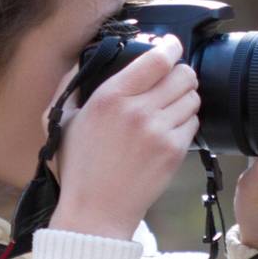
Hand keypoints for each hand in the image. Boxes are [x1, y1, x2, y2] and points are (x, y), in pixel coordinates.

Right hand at [50, 34, 200, 241]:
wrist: (95, 212)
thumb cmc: (78, 168)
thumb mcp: (62, 120)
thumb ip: (73, 84)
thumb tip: (85, 57)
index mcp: (110, 96)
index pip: (157, 58)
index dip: (171, 47)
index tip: (171, 46)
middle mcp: (138, 110)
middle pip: (183, 74)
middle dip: (181, 74)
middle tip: (172, 82)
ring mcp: (159, 132)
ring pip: (193, 98)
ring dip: (185, 98)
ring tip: (169, 108)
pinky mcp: (173, 152)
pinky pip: (194, 123)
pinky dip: (186, 122)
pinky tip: (169, 130)